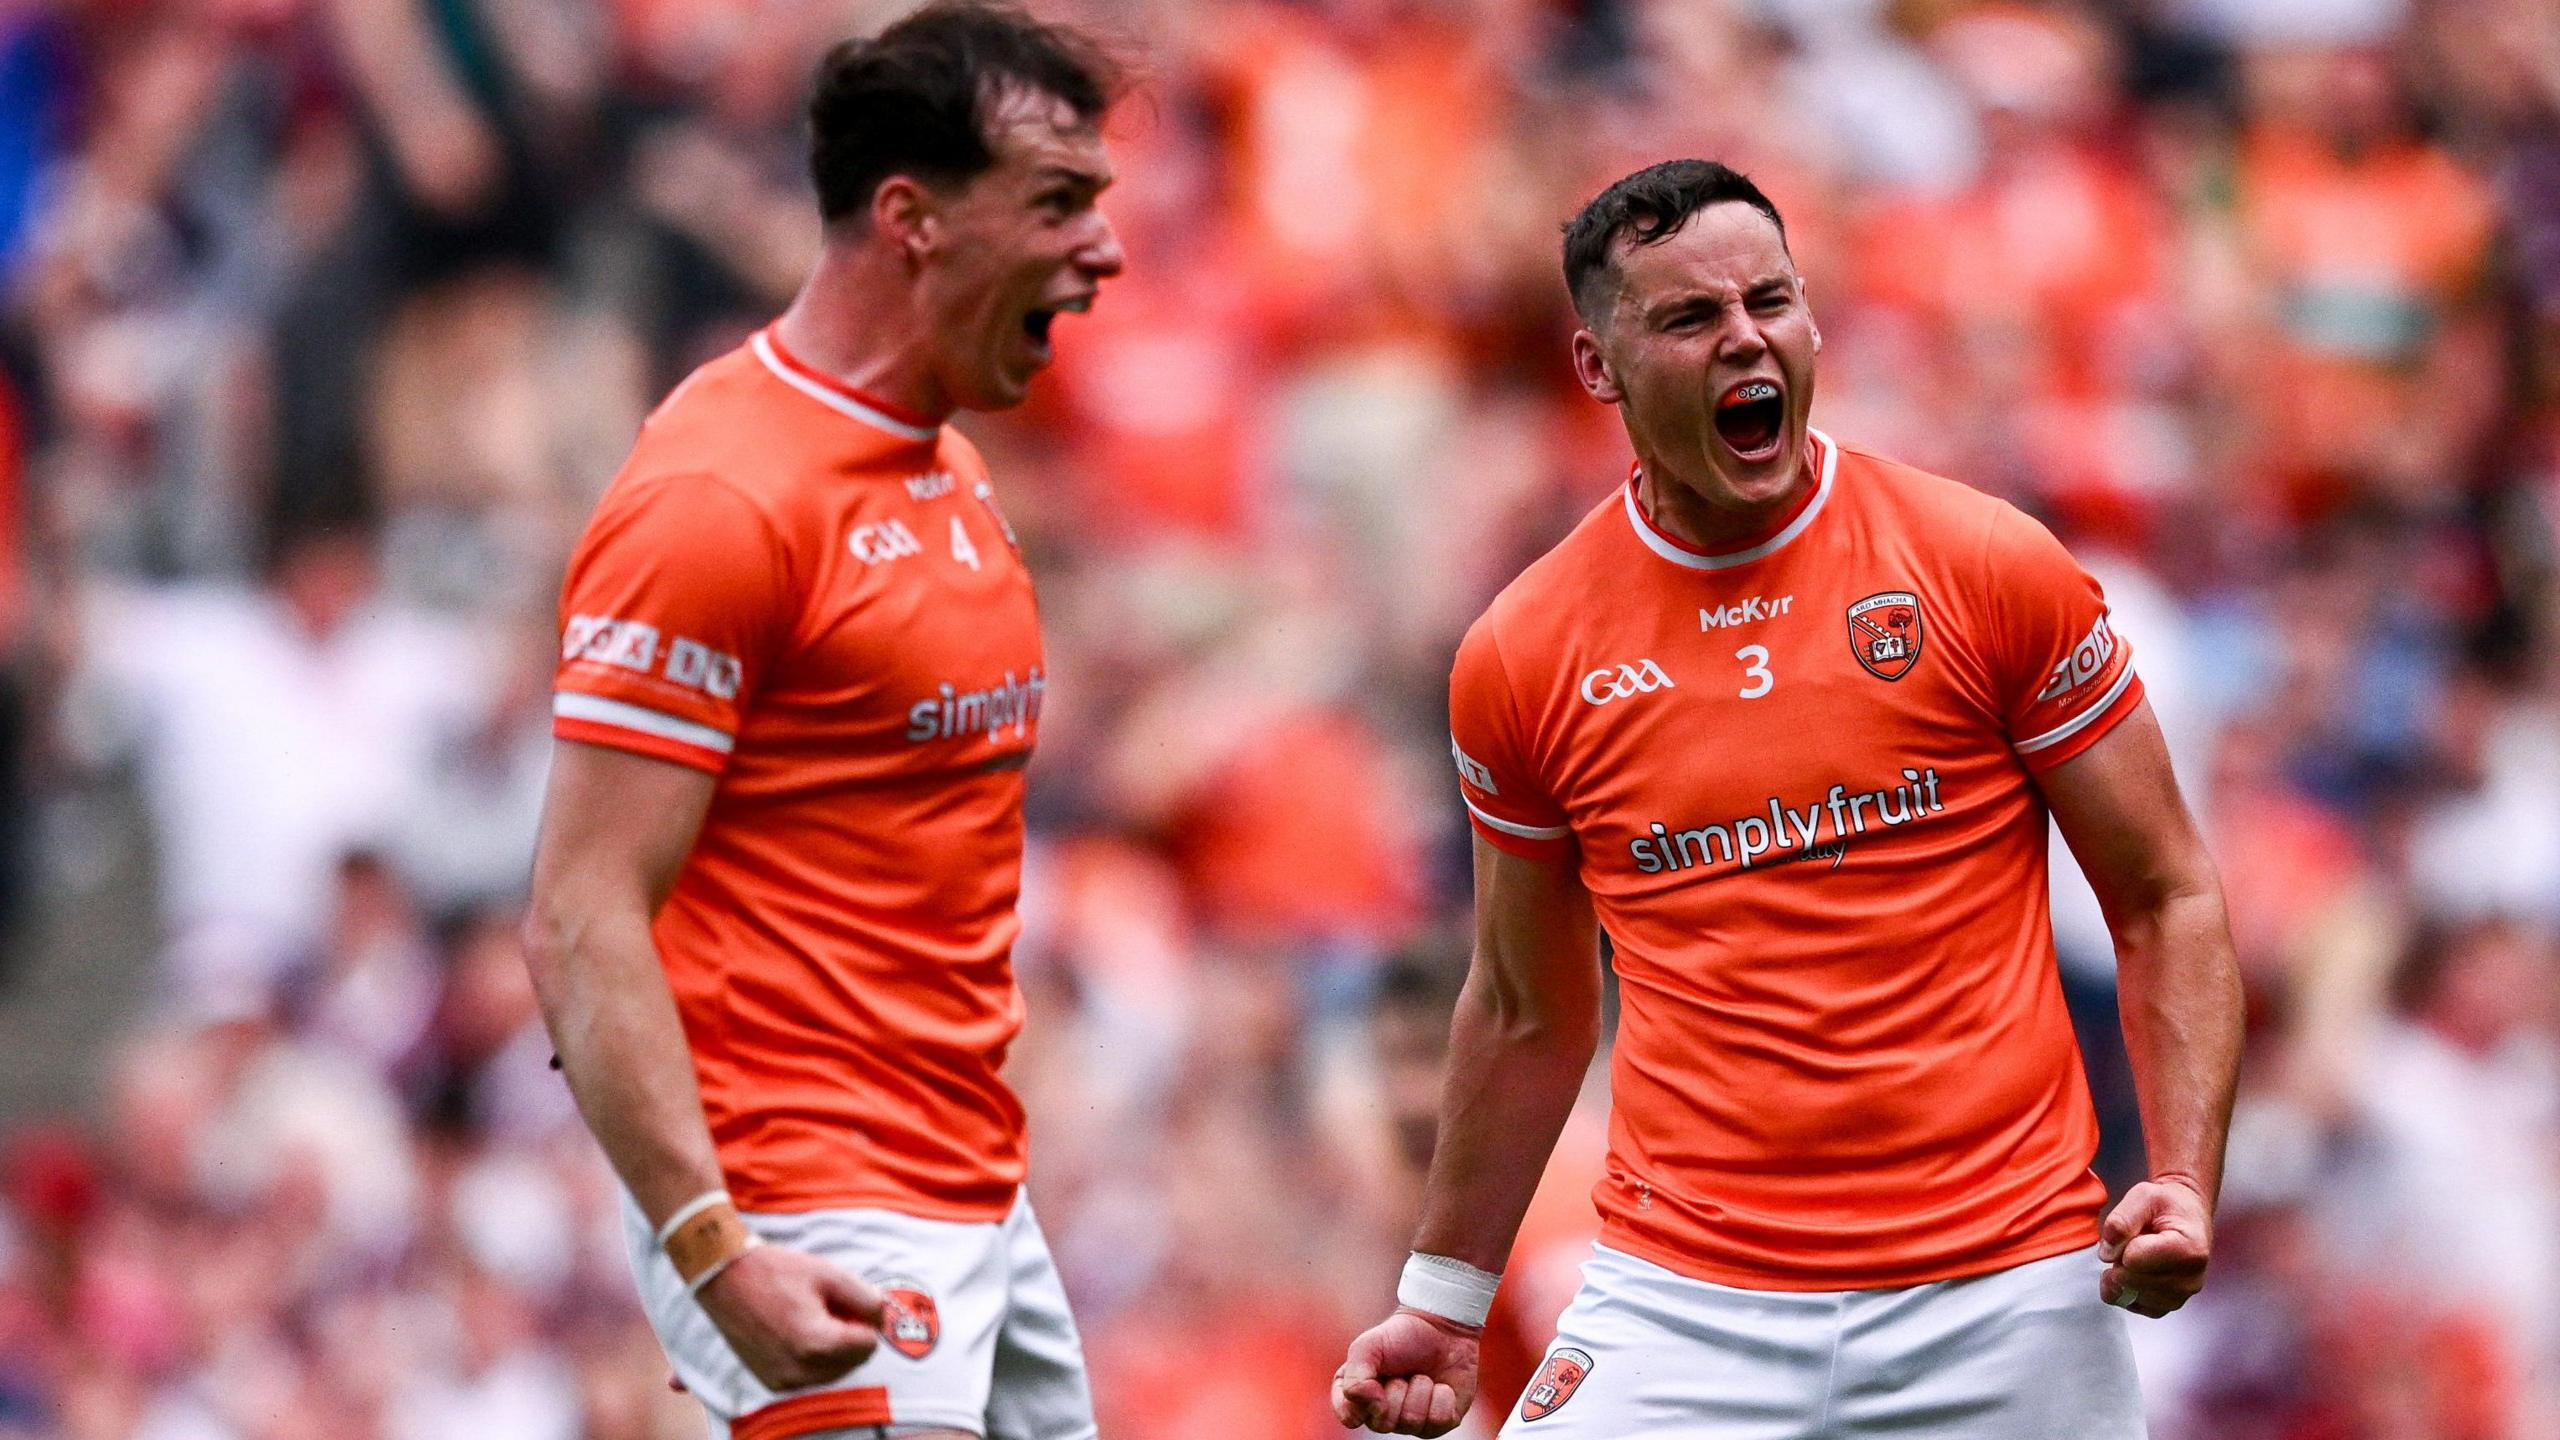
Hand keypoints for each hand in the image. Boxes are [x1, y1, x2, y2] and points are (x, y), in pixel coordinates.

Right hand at [694, 1243, 884, 1390]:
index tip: (845, 1301)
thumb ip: (867, 1299)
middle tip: (828, 1306)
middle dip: (850, 1335)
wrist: (724, 1278)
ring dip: (834, 1348)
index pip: (869, 1344)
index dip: (864, 1319)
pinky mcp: (771, 1382)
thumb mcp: (831, 1274)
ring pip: (834, 1371)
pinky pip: (811, 1376)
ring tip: (810, 1315)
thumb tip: (884, 1320)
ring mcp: (782, 1380)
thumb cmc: (777, 1271)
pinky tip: (796, 1330)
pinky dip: (814, 1357)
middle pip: (854, 1361)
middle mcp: (798, 1370)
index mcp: (815, 1343)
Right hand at [1331, 1308, 1480, 1435]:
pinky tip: (1441, 1386)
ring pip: (1412, 1421)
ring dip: (1420, 1390)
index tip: (1374, 1383)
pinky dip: (1442, 1397)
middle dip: (1396, 1390)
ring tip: (1422, 1376)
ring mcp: (1410, 1423)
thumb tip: (1371, 1405)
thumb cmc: (1401, 1337)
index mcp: (1358, 1396)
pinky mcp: (1438, 1424)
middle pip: (1383, 1423)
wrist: (1444, 1329)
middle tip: (1402, 1372)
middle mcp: (1382, 1415)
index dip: (1363, 1401)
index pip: (1350, 1417)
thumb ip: (1355, 1377)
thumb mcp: (1368, 1346)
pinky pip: (1438, 1420)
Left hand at [2098, 1174, 2212, 1318]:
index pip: (2133, 1259)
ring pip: (2127, 1294)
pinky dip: (2122, 1288)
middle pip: (2129, 1279)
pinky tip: (2132, 1270)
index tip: (2137, 1230)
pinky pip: (2130, 1303)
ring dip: (2120, 1273)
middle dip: (2119, 1258)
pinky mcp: (2168, 1306)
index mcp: (2190, 1249)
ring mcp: (2181, 1296)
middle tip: (2135, 1241)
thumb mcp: (2143, 1196)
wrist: (2186, 1216)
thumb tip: (2107, 1254)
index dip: (2123, 1242)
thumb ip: (2121, 1220)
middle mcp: (2191, 1279)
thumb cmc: (2166, 1204)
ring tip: (2138, 1254)